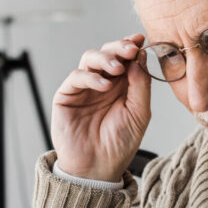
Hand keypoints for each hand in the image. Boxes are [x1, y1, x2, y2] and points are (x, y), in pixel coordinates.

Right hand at [51, 34, 150, 182]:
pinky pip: (76, 77)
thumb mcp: (139, 114)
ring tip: (117, 68)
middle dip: (119, 47)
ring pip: (90, 58)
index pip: (126, 58)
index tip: (139, 39)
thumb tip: (140, 58)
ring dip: (105, 58)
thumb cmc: (119, 145)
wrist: (98, 168)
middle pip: (107, 53)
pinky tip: (104, 85)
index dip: (131, 46)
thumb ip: (141, 85)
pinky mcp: (67, 96)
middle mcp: (103, 83)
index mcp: (123, 85)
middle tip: (129, 49)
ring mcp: (84, 88)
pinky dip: (90, 77)